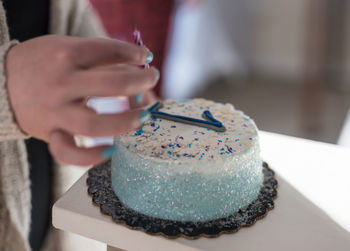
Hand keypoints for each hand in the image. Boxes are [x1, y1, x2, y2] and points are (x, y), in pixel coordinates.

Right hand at [6, 35, 158, 165]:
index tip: (146, 56)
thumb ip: (102, 57)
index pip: (110, 51)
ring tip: (144, 116)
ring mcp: (55, 112)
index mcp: (66, 55)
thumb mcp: (68, 49)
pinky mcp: (50, 133)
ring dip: (126, 122)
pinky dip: (92, 156)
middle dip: (141, 81)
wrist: (3, 81)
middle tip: (152, 78)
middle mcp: (61, 84)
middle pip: (112, 85)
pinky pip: (70, 153)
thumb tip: (139, 67)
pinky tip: (112, 150)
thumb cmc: (44, 62)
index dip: (135, 53)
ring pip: (95, 124)